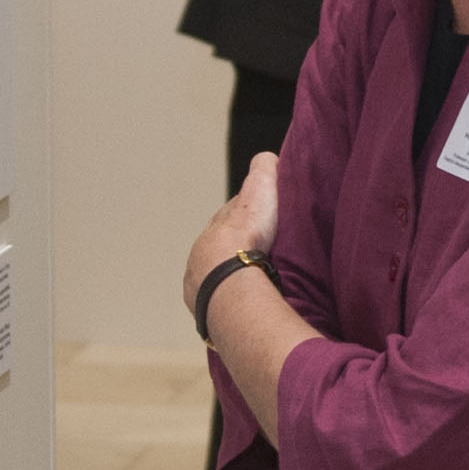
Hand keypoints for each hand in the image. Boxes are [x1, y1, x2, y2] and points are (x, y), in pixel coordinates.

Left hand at [180, 152, 283, 323]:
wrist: (228, 277)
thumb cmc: (245, 235)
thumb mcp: (259, 190)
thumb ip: (263, 171)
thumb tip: (268, 158)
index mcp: (214, 230)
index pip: (228, 221)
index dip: (245, 220)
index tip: (262, 222)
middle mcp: (201, 258)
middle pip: (219, 253)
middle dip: (235, 253)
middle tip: (258, 258)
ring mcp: (200, 286)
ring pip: (216, 280)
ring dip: (230, 282)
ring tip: (252, 287)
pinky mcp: (205, 311)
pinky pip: (218, 305)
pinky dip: (229, 304)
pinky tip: (243, 306)